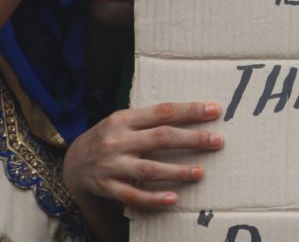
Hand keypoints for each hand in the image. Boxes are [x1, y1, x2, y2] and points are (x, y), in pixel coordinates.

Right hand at [63, 102, 223, 208]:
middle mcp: (117, 140)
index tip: (215, 110)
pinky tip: (173, 199)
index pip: (162, 112)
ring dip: (177, 171)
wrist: (71, 162)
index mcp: (123, 119)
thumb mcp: (124, 120)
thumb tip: (195, 113)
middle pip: (160, 138)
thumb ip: (151, 118)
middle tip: (217, 141)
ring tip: (200, 172)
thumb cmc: (109, 136)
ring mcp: (111, 165)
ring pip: (148, 169)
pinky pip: (133, 195)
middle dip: (192, 139)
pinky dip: (153, 198)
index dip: (190, 111)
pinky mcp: (106, 187)